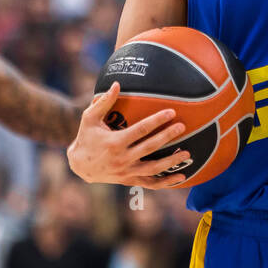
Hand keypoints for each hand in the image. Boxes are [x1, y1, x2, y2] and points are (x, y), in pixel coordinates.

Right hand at [66, 81, 189, 188]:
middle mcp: (121, 159)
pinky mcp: (129, 180)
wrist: (79, 166)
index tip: (172, 112)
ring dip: (171, 162)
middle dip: (167, 137)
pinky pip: (150, 183)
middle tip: (182, 127)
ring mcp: (126, 172)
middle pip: (149, 147)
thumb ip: (104, 102)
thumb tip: (116, 84)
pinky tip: (182, 176)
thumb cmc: (86, 137)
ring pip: (153, 169)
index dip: (157, 120)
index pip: (140, 130)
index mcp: (114, 142)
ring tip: (188, 154)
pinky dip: (166, 182)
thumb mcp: (90, 118)